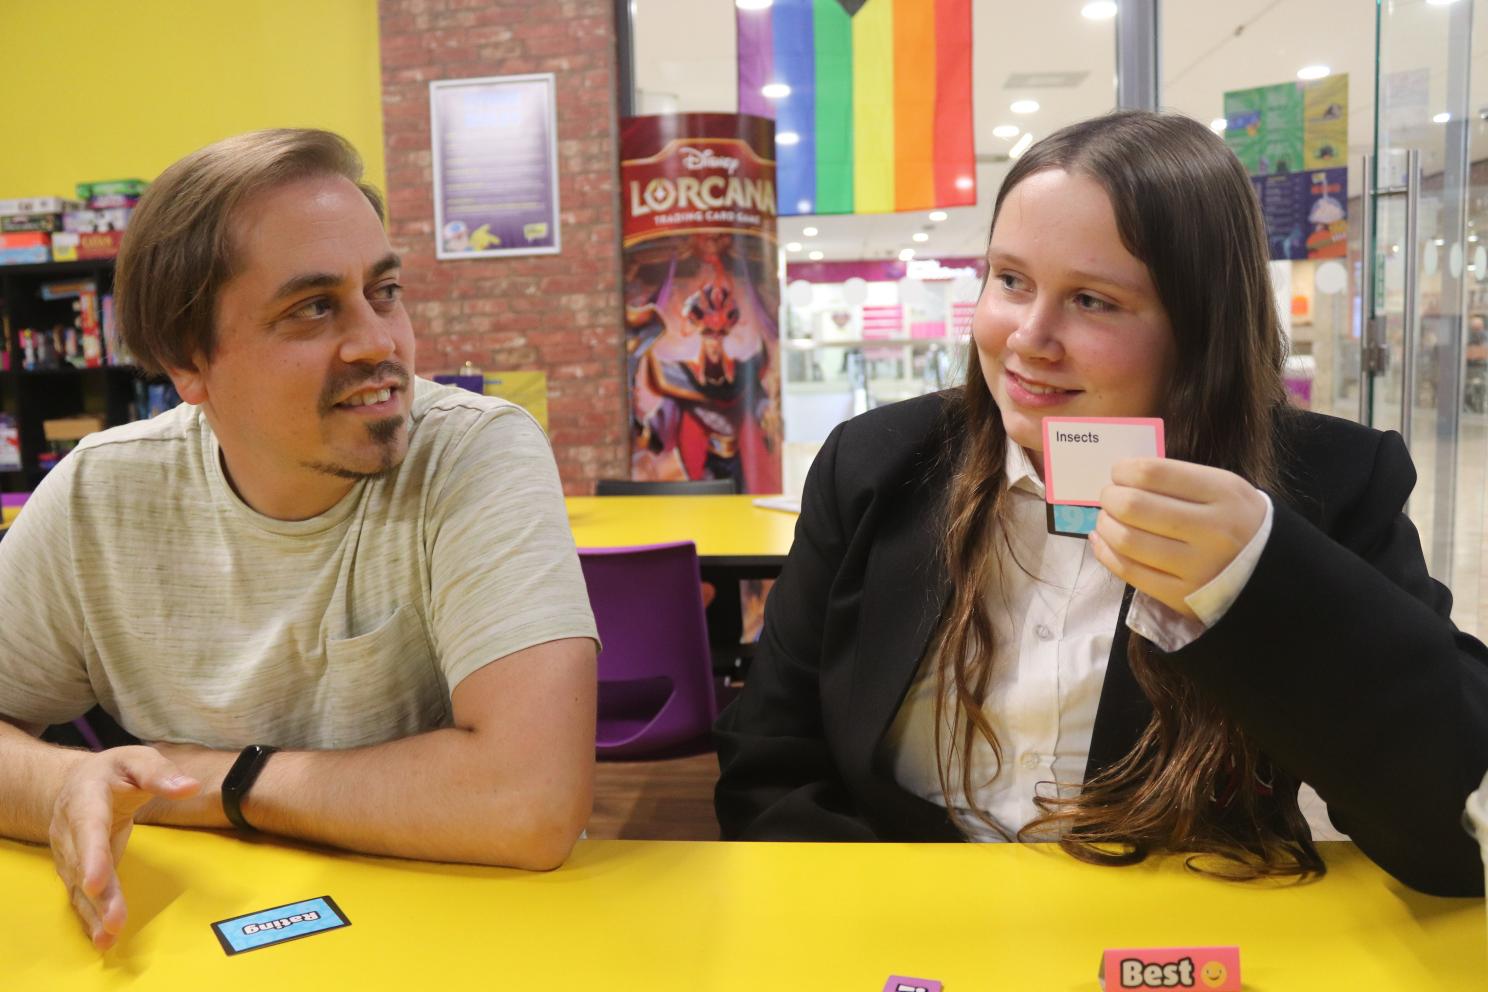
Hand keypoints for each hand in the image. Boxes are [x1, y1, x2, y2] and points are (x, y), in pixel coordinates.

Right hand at [49, 746, 199, 949]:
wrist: (76, 782)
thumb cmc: (115, 770)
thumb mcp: (139, 760)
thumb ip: (161, 773)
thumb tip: (189, 787)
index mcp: (86, 797)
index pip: (88, 827)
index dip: (91, 855)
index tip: (96, 881)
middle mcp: (70, 829)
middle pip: (82, 864)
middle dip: (98, 895)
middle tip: (114, 921)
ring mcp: (69, 852)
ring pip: (78, 886)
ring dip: (93, 913)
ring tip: (109, 937)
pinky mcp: (74, 869)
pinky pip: (80, 895)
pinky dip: (89, 917)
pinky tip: (101, 939)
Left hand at [1088, 458, 1267, 620]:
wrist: (1271, 572)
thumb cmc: (1236, 521)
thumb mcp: (1224, 489)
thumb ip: (1179, 480)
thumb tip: (1124, 477)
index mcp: (1223, 494)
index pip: (1154, 474)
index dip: (1124, 470)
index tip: (1119, 472)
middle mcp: (1211, 531)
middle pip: (1135, 507)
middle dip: (1110, 497)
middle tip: (1109, 496)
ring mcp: (1196, 567)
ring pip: (1128, 540)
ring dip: (1105, 524)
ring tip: (1107, 518)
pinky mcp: (1181, 595)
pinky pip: (1129, 572)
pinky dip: (1106, 552)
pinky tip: (1103, 540)